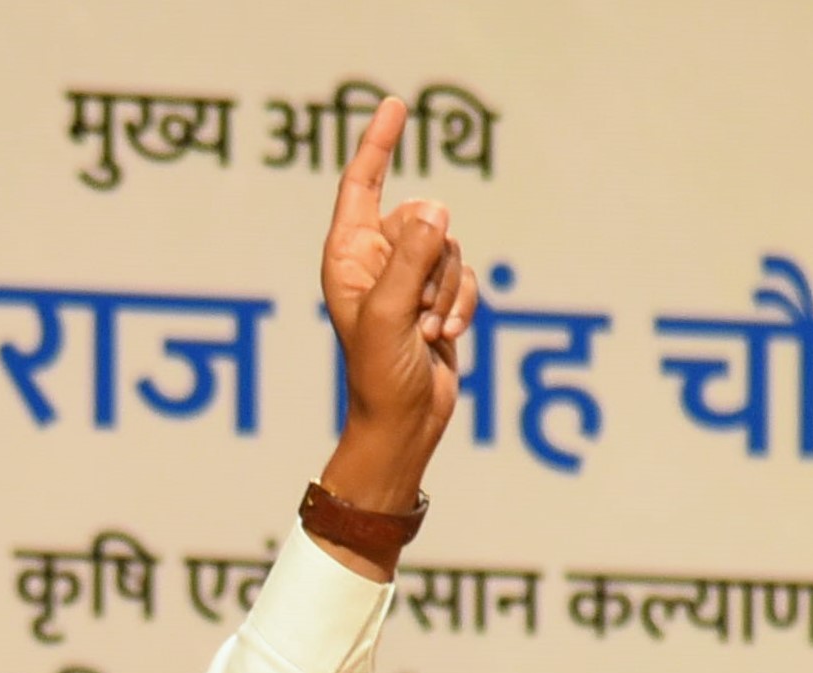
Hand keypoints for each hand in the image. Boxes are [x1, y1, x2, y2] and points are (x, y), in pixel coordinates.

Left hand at [318, 96, 473, 515]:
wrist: (404, 426)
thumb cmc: (379, 376)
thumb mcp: (390, 312)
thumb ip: (412, 256)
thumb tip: (436, 210)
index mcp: (347, 257)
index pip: (362, 185)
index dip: (377, 144)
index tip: (396, 106)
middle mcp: (376, 261)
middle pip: (423, 219)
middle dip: (432, 262)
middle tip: (416, 312)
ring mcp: (408, 279)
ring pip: (449, 248)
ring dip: (447, 291)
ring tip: (426, 332)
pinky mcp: (436, 298)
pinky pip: (465, 276)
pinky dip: (462, 304)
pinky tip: (446, 336)